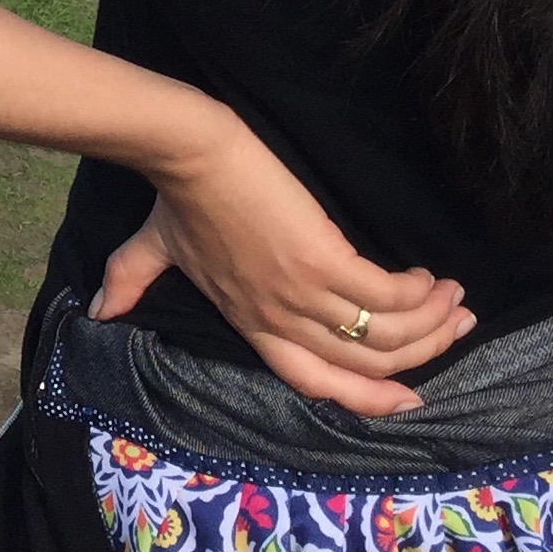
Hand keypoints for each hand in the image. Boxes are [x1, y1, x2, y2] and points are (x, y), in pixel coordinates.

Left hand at [93, 110, 472, 416]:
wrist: (187, 152)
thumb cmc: (174, 197)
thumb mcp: (151, 252)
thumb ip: (129, 283)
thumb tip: (96, 311)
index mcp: (250, 325)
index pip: (316, 383)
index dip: (367, 398)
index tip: (410, 399)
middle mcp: (279, 319)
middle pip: (363, 364)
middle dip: (420, 355)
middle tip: (456, 330)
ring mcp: (300, 292)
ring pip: (384, 333)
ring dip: (432, 322)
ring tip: (455, 300)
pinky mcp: (321, 257)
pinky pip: (384, 294)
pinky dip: (417, 293)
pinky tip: (433, 277)